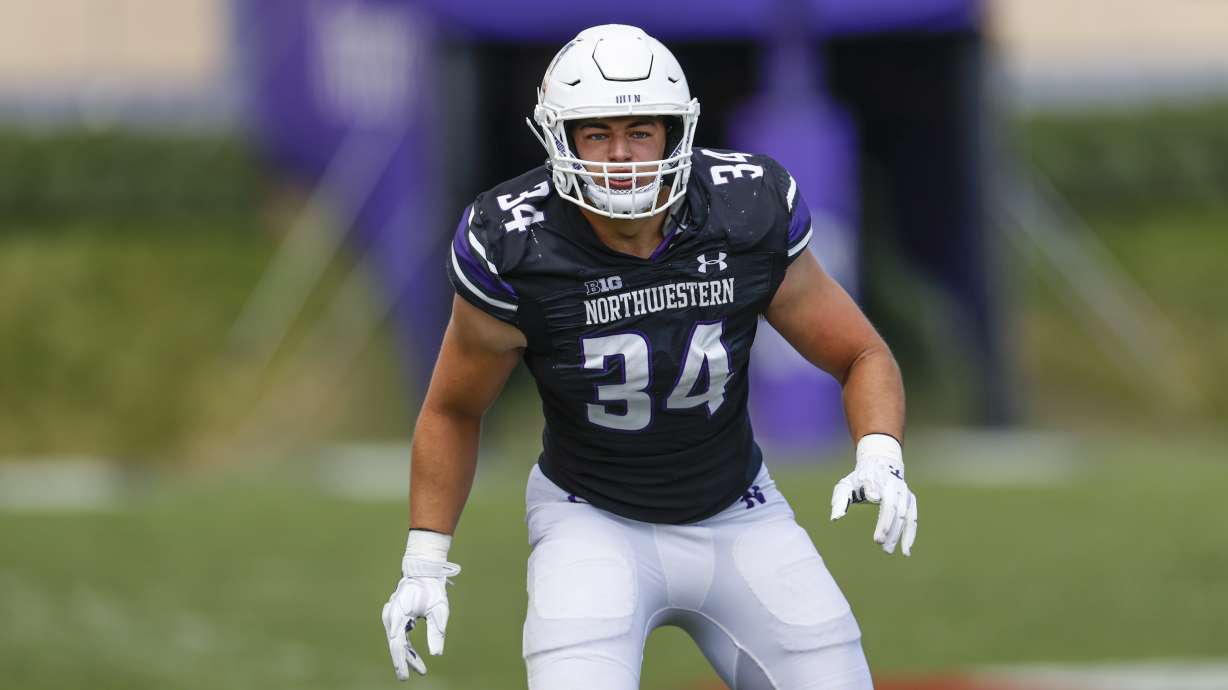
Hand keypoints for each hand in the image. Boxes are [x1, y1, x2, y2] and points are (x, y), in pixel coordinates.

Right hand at [380, 531, 460, 679]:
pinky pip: (400, 636)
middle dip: (405, 661)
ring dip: (408, 656)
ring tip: (421, 669)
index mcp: (398, 613)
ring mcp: (392, 616)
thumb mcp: (439, 610)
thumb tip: (437, 654)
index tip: (404, 675)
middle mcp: (391, 616)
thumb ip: (437, 632)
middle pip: (396, 644)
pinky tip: (415, 659)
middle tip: (419, 674)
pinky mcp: (396, 618)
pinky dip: (407, 647)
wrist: (423, 571)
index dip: (400, 661)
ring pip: (397, 642)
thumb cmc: (432, 589)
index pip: (396, 642)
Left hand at [830, 434, 917, 555]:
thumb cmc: (860, 478)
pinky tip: (906, 550)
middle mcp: (892, 485)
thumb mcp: (846, 484)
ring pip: (905, 515)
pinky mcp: (910, 500)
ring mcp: (904, 493)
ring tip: (888, 551)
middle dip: (886, 524)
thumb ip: (839, 500)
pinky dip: (910, 534)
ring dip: (899, 534)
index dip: (873, 492)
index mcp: (875, 479)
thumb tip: (835, 519)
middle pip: (891, 506)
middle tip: (878, 542)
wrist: (882, 462)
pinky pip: (913, 518)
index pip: (874, 486)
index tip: (873, 498)